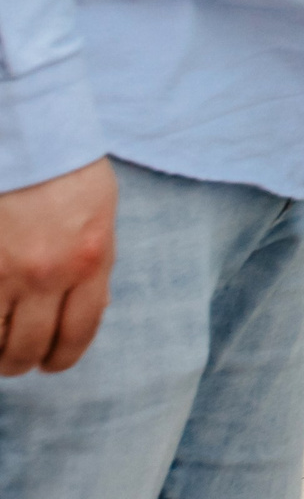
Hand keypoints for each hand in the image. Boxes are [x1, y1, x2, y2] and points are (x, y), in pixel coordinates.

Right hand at [0, 157, 115, 375]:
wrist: (28, 134)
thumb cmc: (66, 170)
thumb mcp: (99, 217)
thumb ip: (91, 264)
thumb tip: (80, 312)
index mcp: (91, 259)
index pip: (79, 332)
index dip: (62, 357)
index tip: (52, 364)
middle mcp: (48, 272)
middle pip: (30, 346)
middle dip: (22, 361)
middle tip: (15, 360)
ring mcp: (5, 271)